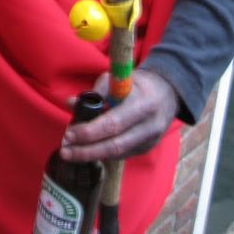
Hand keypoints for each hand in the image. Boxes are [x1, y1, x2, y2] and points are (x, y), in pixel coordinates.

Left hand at [59, 70, 178, 162]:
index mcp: (143, 105)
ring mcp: (150, 141)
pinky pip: (123, 154)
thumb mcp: (119, 78)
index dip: (89, 132)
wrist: (168, 93)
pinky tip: (87, 151)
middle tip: (65, 150)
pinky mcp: (147, 148)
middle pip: (115, 147)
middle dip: (87, 151)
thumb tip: (70, 103)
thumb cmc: (138, 83)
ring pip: (118, 154)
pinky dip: (103, 153)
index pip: (113, 124)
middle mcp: (149, 127)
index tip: (69, 134)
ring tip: (70, 152)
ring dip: (92, 154)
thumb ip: (95, 91)